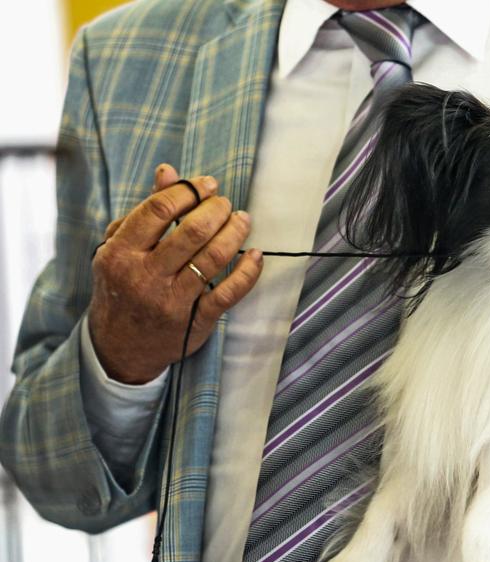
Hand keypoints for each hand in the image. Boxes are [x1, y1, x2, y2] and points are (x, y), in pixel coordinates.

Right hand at [87, 164, 262, 383]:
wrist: (119, 346)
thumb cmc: (122, 286)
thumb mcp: (121, 248)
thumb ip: (146, 211)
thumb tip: (169, 172)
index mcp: (121, 252)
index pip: (159, 210)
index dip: (189, 191)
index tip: (208, 185)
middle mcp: (145, 276)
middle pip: (192, 231)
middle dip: (217, 210)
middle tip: (226, 204)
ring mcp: (171, 301)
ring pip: (213, 258)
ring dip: (235, 233)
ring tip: (243, 220)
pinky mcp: (195, 321)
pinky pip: (228, 293)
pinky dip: (248, 271)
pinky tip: (255, 255)